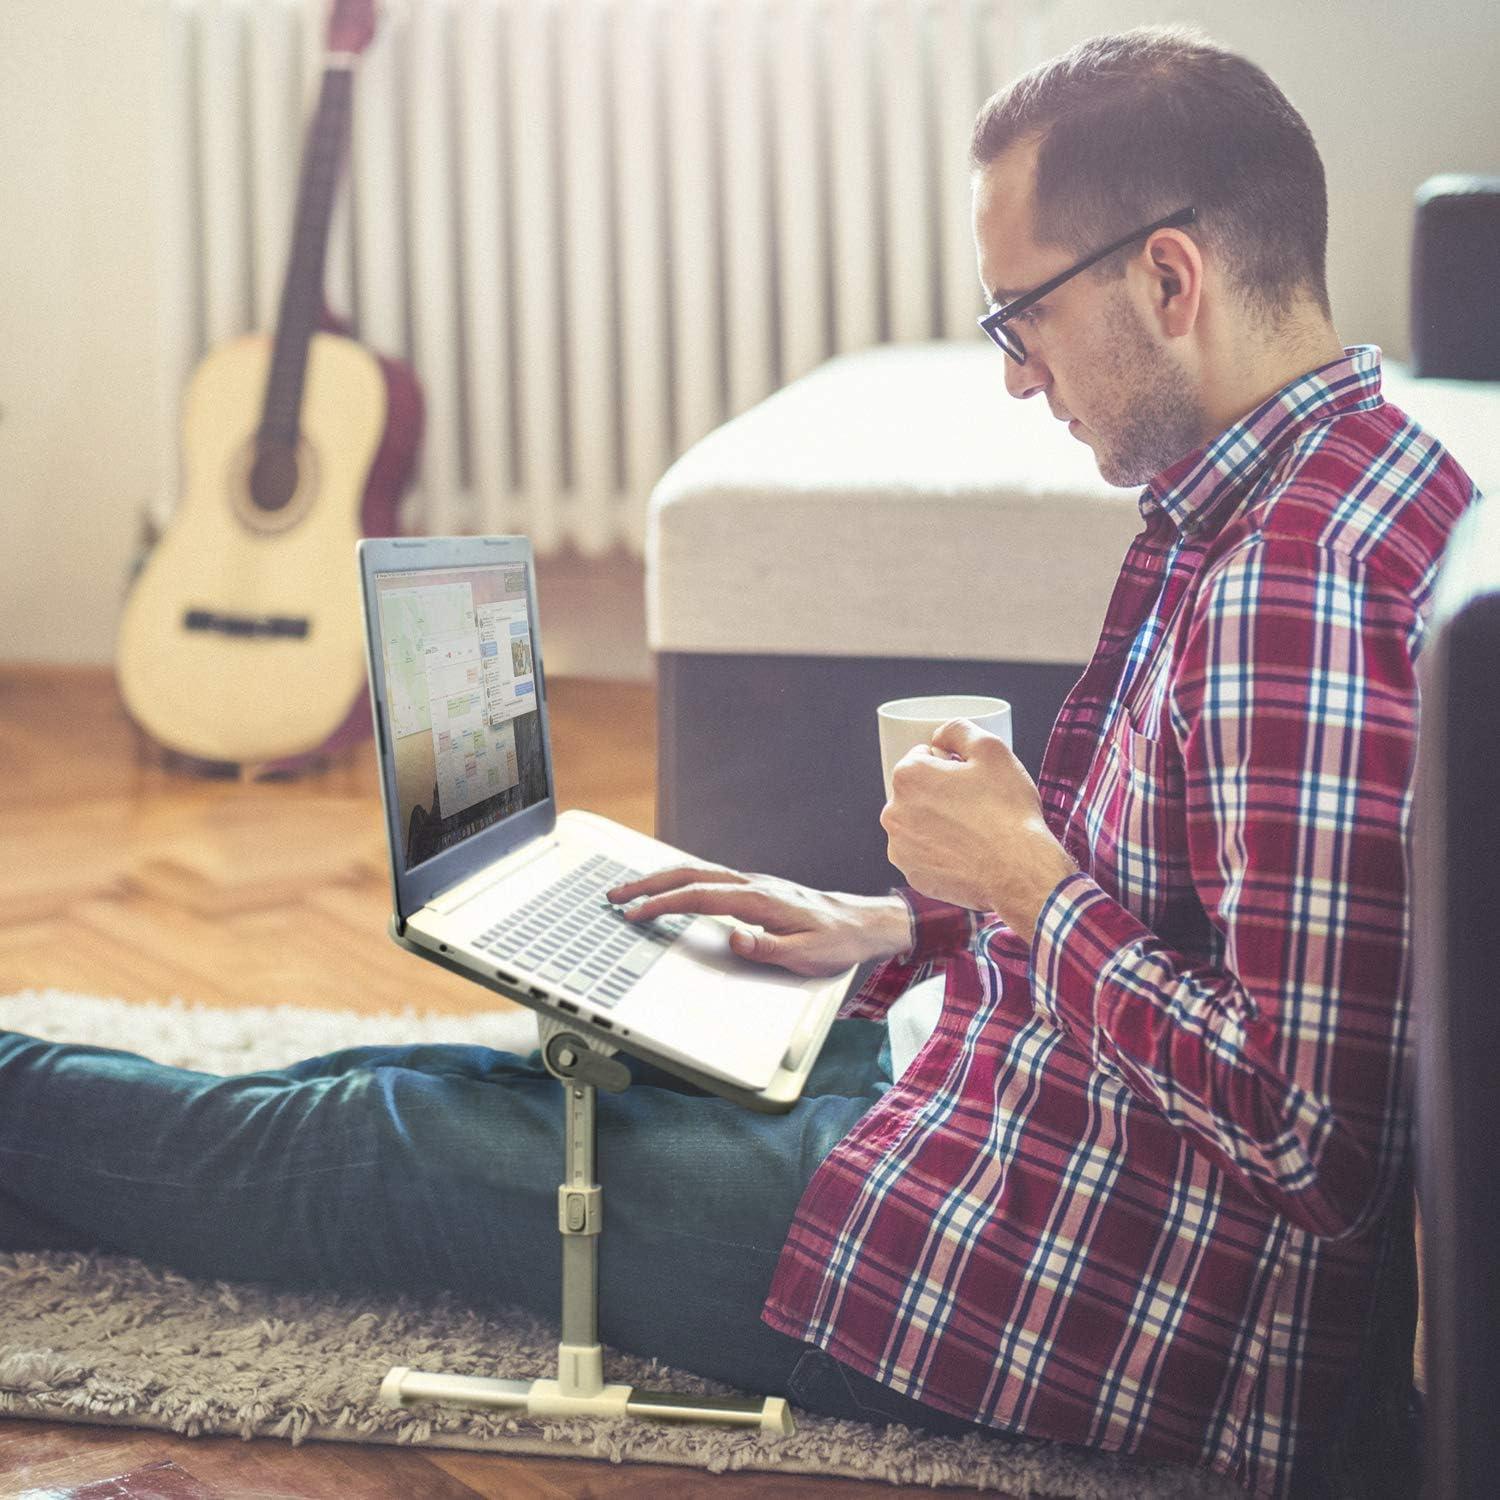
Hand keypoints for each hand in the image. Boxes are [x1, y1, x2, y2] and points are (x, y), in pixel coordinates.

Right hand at [605, 862, 910, 977]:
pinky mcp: (753, 889)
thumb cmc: (836, 941)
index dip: (663, 904)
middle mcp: (752, 884)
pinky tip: (670, 889)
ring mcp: (752, 883)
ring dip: (660, 879)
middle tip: (614, 896)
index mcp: (759, 899)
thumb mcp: (808, 956)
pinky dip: (680, 880)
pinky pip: (708, 878)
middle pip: (689, 875)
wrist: (861, 922)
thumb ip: (769, 949)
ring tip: (630, 891)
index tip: (635, 914)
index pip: (699, 896)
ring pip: (697, 872)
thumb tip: (734, 939)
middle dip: (648, 884)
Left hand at [880, 718, 1076, 940]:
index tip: (972, 781)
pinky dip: (940, 852)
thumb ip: (958, 729)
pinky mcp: (911, 874)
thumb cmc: (1008, 810)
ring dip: (938, 823)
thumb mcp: (992, 749)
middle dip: (940, 793)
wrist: (1020, 870)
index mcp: (908, 775)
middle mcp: (893, 811)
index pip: (924, 757)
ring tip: (972, 832)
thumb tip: (938, 737)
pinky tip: (966, 854)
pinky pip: (924, 854)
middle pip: (918, 791)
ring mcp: (899, 847)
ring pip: (918, 823)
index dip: (951, 765)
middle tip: (976, 806)